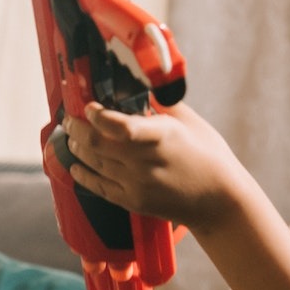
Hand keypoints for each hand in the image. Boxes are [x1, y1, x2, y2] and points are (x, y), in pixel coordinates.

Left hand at [60, 102, 244, 232]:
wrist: (220, 201)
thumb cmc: (209, 156)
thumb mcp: (189, 122)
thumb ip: (161, 104)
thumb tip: (138, 87)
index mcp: (162, 136)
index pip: (120, 126)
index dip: (97, 115)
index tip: (88, 106)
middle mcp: (145, 162)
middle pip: (97, 144)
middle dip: (77, 129)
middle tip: (69, 119)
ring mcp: (138, 185)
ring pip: (94, 164)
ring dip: (77, 149)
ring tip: (71, 137)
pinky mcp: (135, 202)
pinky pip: (100, 188)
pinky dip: (84, 176)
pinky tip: (76, 167)